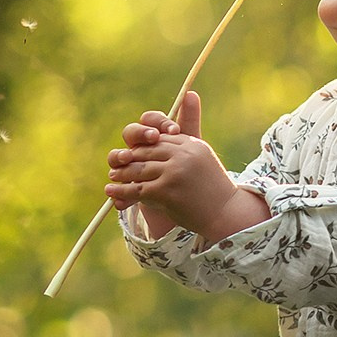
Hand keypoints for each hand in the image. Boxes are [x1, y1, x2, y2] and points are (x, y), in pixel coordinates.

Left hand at [105, 92, 268, 241]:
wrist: (225, 213)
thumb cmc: (213, 188)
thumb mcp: (202, 160)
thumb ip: (184, 144)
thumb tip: (168, 123)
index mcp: (192, 144)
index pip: (161, 138)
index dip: (144, 144)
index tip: (132, 150)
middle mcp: (183, 154)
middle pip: (147, 151)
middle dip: (130, 157)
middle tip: (116, 163)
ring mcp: (175, 171)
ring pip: (139, 169)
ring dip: (122, 174)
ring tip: (112, 177)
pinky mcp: (167, 190)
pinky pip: (138, 189)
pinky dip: (122, 191)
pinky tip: (111, 191)